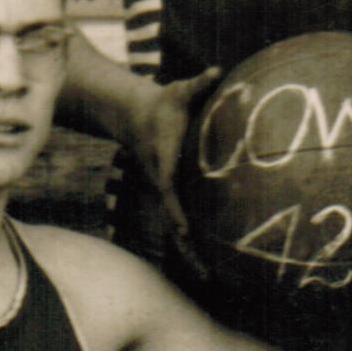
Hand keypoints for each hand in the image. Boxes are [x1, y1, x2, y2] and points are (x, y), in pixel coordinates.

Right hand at [124, 71, 217, 269]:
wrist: (136, 115)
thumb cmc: (163, 102)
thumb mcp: (179, 91)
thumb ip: (198, 83)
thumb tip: (215, 71)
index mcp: (163, 165)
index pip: (168, 191)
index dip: (177, 210)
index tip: (187, 229)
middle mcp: (161, 185)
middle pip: (173, 222)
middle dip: (188, 248)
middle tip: (207, 274)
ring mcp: (164, 194)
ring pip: (176, 230)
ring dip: (191, 254)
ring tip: (210, 279)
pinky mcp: (169, 196)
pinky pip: (181, 223)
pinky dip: (191, 242)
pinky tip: (206, 260)